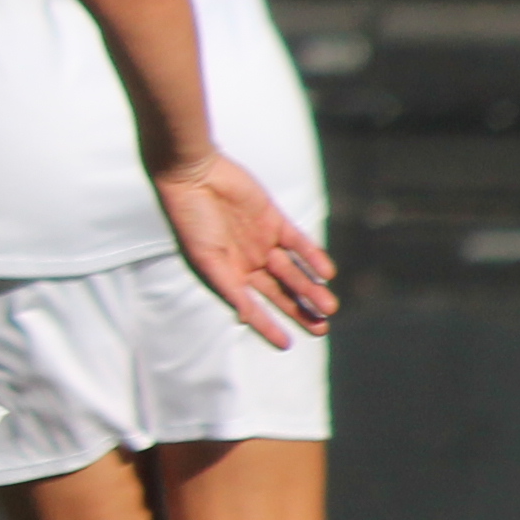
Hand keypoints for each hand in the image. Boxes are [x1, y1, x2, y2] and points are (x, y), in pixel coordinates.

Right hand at [153, 151, 336, 347]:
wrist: (193, 175)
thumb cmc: (190, 219)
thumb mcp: (206, 259)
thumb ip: (228, 288)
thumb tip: (244, 318)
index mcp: (226, 275)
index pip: (252, 307)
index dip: (268, 327)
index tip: (287, 345)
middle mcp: (247, 262)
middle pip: (280, 292)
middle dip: (300, 311)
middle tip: (321, 328)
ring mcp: (262, 241)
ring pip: (293, 272)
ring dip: (310, 289)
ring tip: (329, 306)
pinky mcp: (274, 220)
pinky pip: (299, 243)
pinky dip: (313, 257)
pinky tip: (325, 273)